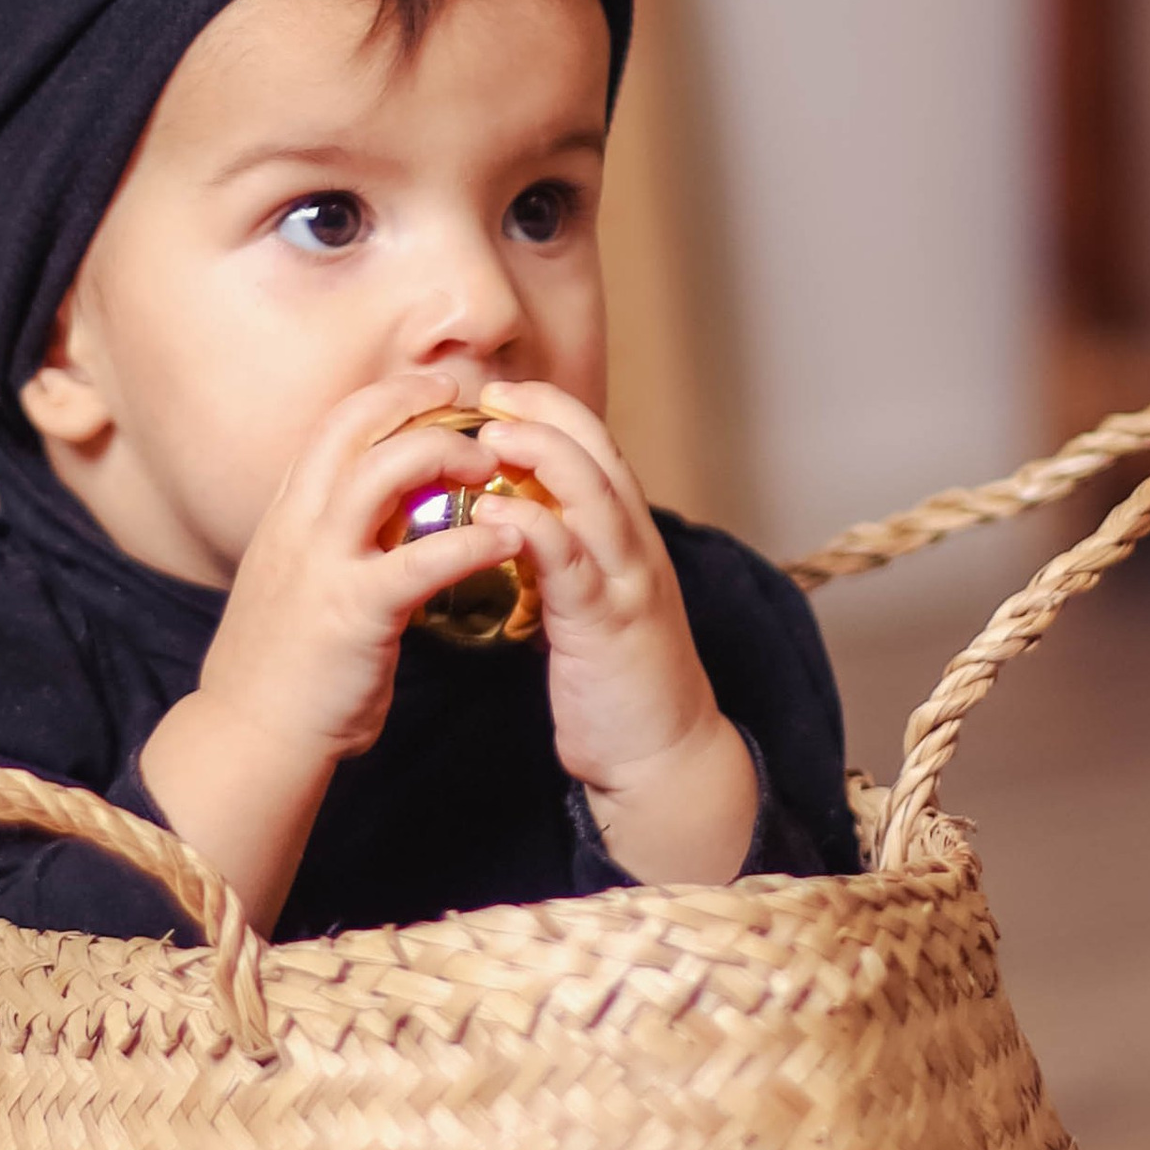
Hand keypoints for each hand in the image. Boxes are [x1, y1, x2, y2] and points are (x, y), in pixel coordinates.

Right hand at [139, 371, 528, 926]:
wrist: (248, 737)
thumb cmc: (283, 671)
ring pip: (381, 472)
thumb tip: (386, 525)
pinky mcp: (353, 611)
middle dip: (413, 399)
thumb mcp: (297, 585)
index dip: (384, 398)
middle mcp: (297, 527)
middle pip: (351, 426)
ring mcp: (321, 564)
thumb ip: (334, 546)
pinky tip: (510, 540)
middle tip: (466, 398)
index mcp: (286, 518)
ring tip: (490, 462)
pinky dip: (472, 541)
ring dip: (444, 453)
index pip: (331, 428)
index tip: (430, 391)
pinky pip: (420, 559)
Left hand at [468, 383, 758, 886]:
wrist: (660, 756)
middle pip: (600, 453)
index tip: (498, 393)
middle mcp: (635, 547)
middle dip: (546, 413)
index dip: (551, 410)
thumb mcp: (589, 601)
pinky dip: (536, 530)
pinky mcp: (608, 626)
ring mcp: (627, 583)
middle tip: (489, 394)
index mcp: (627, 538)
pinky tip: (496, 515)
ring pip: (595, 495)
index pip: (597, 448)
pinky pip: (574, 564)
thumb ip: (563, 557)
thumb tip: (509, 522)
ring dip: (543, 456)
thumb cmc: (612, 679)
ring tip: (490, 436)